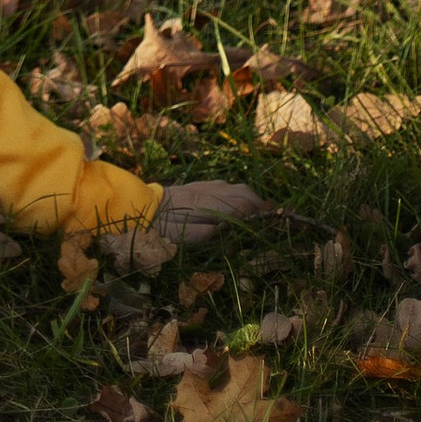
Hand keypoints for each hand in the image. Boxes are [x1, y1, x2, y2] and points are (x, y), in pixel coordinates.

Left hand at [101, 176, 267, 275]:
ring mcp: (208, 185)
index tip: (277, 225)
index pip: (248, 206)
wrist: (143, 207)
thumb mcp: (194, 236)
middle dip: (261, 207)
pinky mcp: (201, 185)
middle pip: (247, 194)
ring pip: (238, 189)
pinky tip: (237, 208)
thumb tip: (238, 230)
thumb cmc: (168, 226)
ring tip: (257, 217)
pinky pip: (227, 187)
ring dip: (250, 201)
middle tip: (270, 222)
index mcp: (216, 203)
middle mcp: (215, 190)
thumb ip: (217, 232)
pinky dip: (238, 196)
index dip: (264, 216)